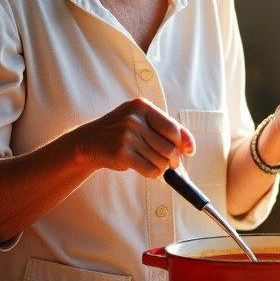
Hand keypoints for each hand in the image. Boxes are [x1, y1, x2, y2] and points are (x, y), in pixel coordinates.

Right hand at [76, 98, 194, 178]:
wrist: (90, 141)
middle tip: (169, 163)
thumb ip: (167, 129)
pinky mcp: (121, 153)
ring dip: (162, 168)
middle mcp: (134, 119)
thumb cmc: (122, 131)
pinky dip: (154, 174)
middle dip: (173, 160)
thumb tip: (190, 148)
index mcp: (142, 106)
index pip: (172, 128)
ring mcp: (127, 136)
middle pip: (169, 147)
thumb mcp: (142, 120)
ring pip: (161, 161)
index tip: (186, 152)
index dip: (182, 143)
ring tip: (154, 165)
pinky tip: (149, 171)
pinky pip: (150, 170)